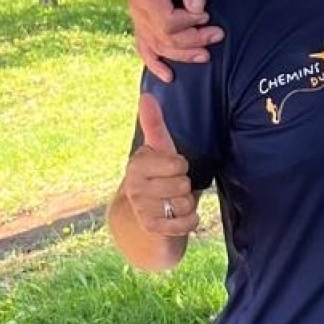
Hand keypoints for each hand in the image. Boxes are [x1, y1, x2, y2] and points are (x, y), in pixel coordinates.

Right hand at [123, 92, 201, 240]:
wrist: (145, 218)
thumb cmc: (157, 179)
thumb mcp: (158, 151)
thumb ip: (154, 125)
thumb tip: (146, 96)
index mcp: (136, 164)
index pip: (177, 163)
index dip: (181, 166)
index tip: (170, 169)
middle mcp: (134, 186)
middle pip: (183, 184)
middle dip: (185, 188)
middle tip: (172, 189)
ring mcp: (141, 208)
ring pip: (184, 203)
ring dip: (186, 205)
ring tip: (173, 203)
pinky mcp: (151, 227)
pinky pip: (185, 223)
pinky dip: (189, 221)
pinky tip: (179, 218)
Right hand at [130, 0, 221, 83]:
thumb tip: (197, 8)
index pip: (167, 21)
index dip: (189, 24)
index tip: (207, 16)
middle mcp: (138, 7)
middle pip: (164, 38)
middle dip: (193, 41)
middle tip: (218, 35)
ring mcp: (138, 18)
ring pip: (158, 47)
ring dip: (183, 55)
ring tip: (206, 55)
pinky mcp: (143, 24)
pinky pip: (145, 49)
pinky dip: (155, 64)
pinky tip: (168, 77)